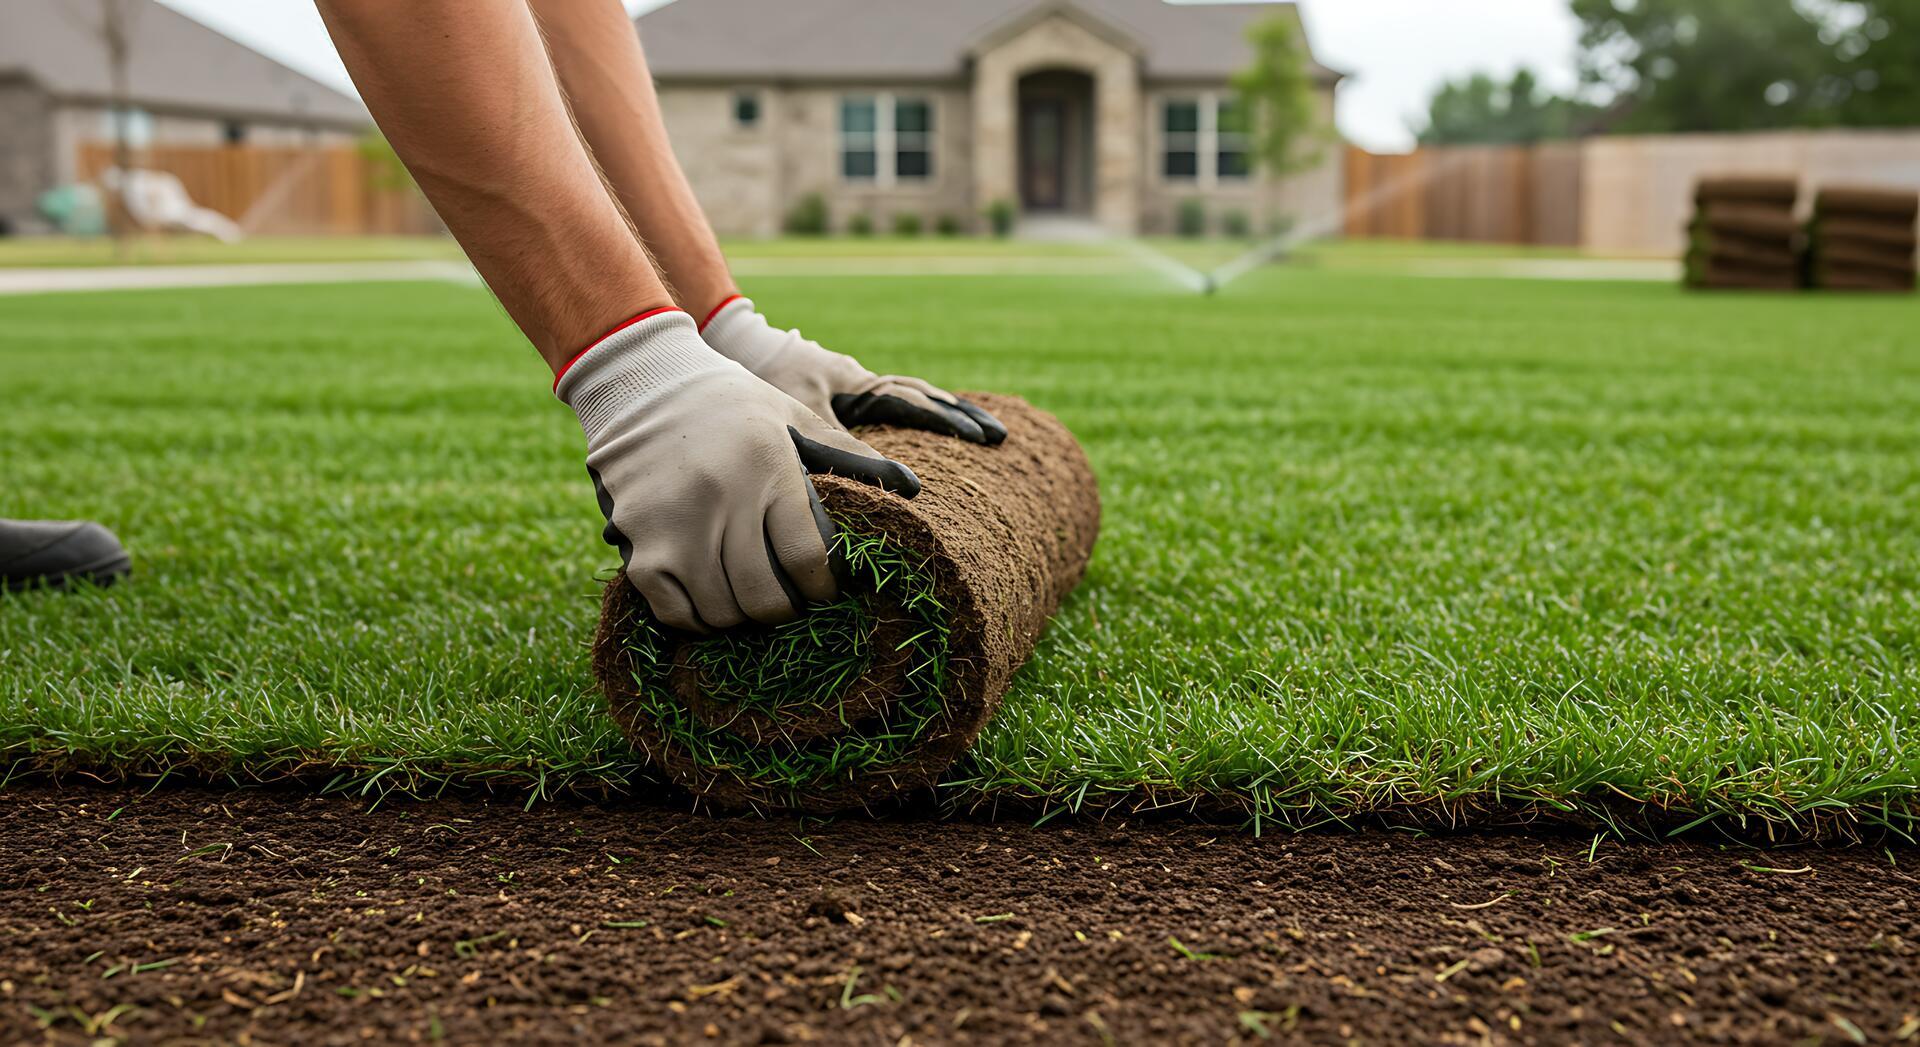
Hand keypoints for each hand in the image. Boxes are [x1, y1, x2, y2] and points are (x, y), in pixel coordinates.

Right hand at [557, 308, 919, 632]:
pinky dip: (696, 618)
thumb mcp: (794, 418)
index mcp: (770, 469)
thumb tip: (911, 486)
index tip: (823, 588)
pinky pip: (674, 612)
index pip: (808, 561)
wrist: (643, 381)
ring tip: (749, 598)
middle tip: (788, 600)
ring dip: (742, 617)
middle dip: (786, 609)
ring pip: (721, 612)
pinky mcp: (639, 542)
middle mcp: (722, 500)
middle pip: (765, 598)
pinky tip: (709, 600)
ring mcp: (675, 526)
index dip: (822, 588)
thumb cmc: (731, 404)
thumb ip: (849, 457)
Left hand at [701, 296, 1006, 445]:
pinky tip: (930, 430)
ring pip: (912, 396)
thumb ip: (838, 451)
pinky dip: (919, 413)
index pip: (913, 404)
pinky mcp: (842, 394)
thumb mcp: (799, 421)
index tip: (981, 441)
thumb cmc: (760, 381)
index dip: (947, 425)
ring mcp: (853, 386)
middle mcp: (861, 382)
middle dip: (961, 417)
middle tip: (1000, 437)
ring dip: (947, 413)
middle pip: (923, 396)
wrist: (731, 346)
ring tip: (984, 430)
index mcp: (857, 383)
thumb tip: (889, 481)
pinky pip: (891, 404)